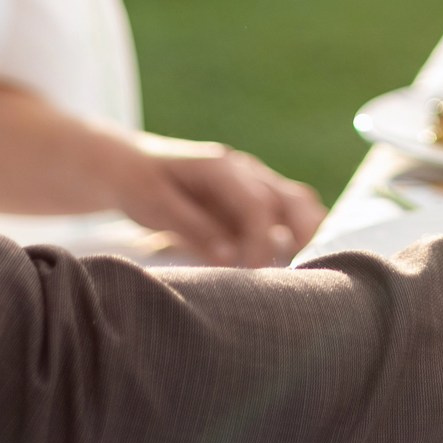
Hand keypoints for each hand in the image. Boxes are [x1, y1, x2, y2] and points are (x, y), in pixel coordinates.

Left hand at [108, 134, 325, 268]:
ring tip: (310, 273)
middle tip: (303, 275)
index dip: (262, 241)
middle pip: (294, 199)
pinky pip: (288, 217)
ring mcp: (255, 184)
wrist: (133, 167)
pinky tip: (298, 267)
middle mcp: (246, 172)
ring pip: (299, 205)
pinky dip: (298, 240)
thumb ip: (194, 229)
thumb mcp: (156, 207)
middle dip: (306, 236)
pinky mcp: (254, 202)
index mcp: (222, 167)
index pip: (258, 204)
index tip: (256, 274)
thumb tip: (231, 256)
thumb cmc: (141, 186)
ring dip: (309, 237)